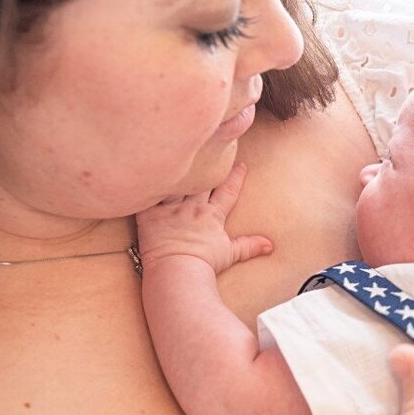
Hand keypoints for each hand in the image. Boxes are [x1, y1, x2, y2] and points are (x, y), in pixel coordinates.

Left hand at [135, 163, 272, 272]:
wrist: (179, 271)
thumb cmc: (204, 265)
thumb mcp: (230, 254)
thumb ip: (249, 245)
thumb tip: (271, 245)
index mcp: (212, 215)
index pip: (227, 190)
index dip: (235, 176)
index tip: (241, 164)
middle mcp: (193, 206)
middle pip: (202, 178)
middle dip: (208, 161)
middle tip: (211, 143)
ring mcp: (171, 208)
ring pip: (176, 180)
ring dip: (177, 167)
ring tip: (174, 151)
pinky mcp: (151, 214)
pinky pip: (148, 193)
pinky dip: (144, 181)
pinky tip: (143, 167)